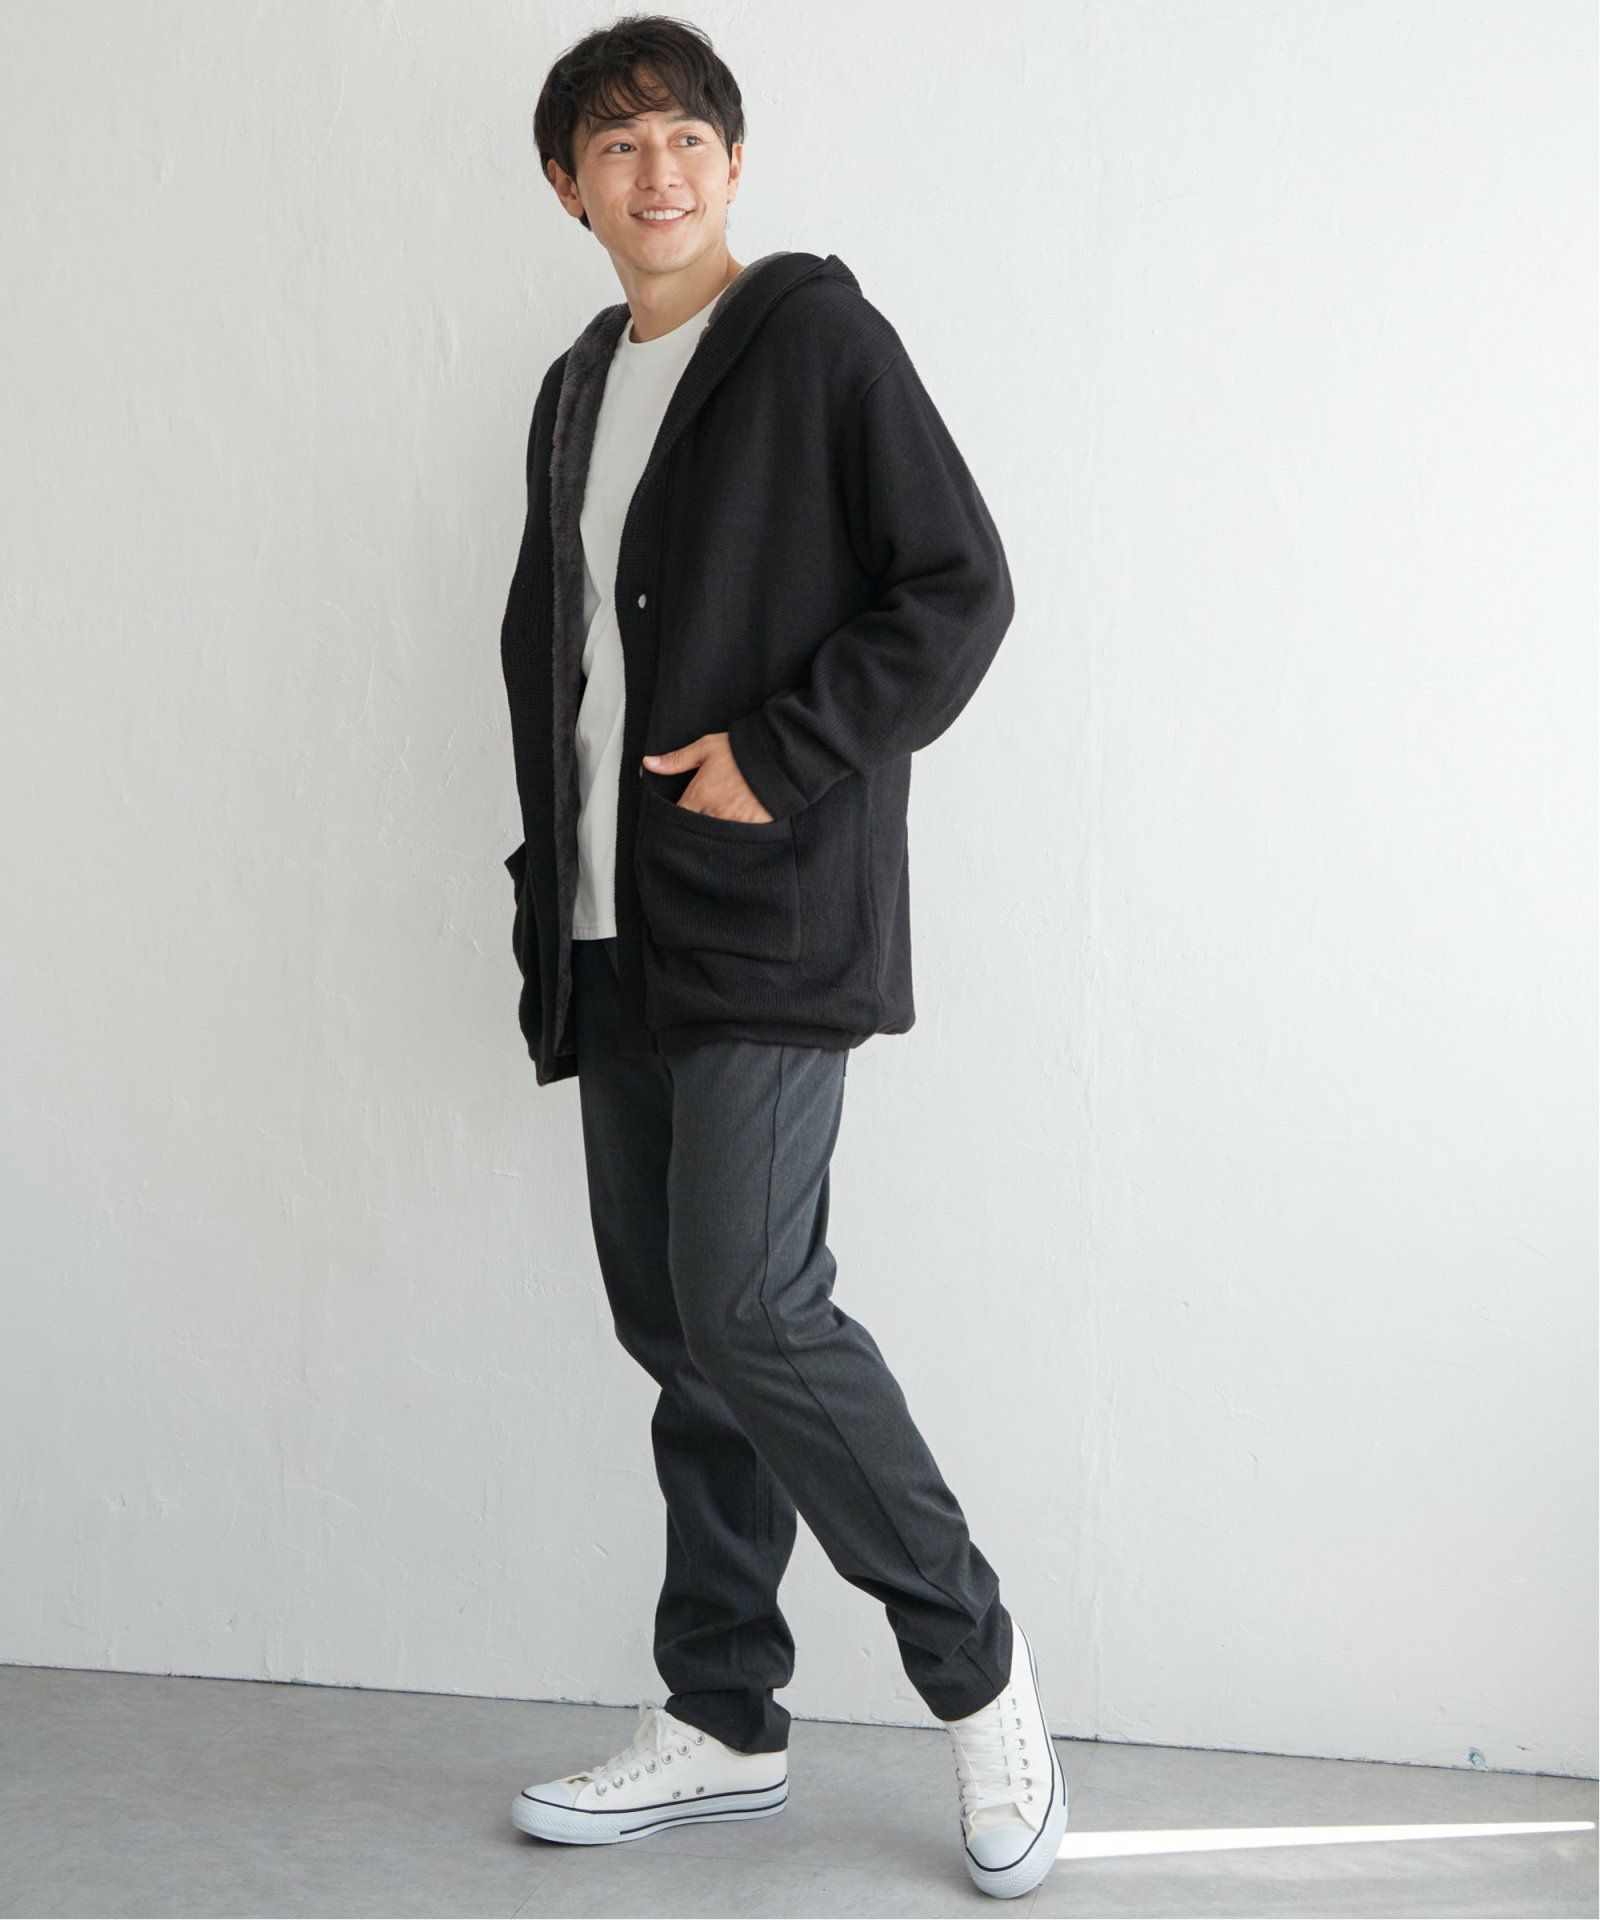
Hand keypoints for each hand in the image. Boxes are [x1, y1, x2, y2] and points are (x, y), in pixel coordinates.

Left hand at [642, 732, 773, 822]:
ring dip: (713, 829)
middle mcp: (714, 812)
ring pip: (714, 835)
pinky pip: (736, 838)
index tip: (680, 811)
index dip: (676, 815)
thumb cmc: (740, 751)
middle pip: (695, 827)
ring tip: (719, 819)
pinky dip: (734, 834)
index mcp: (700, 794)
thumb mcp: (706, 748)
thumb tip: (648, 763)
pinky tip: (736, 824)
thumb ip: (676, 759)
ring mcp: (734, 822)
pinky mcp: (752, 828)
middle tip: (700, 815)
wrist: (778, 758)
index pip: (678, 814)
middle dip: (695, 824)